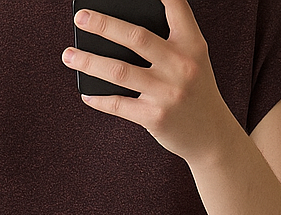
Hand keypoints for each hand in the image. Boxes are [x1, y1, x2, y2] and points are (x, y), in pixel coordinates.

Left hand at [61, 0, 237, 164]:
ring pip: (120, 72)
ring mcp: (168, 93)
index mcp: (192, 44)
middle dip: (104, 25)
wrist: (212, 136)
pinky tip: (86, 93)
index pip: (175, 6)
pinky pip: (119, 105)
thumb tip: (118, 32)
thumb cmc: (195, 91)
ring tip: (68, 55)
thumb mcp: (193, 60)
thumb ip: (168, 42)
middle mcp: (181, 65)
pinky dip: (99, 99)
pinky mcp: (155, 117)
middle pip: (136, 37)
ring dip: (89, 62)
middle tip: (80, 18)